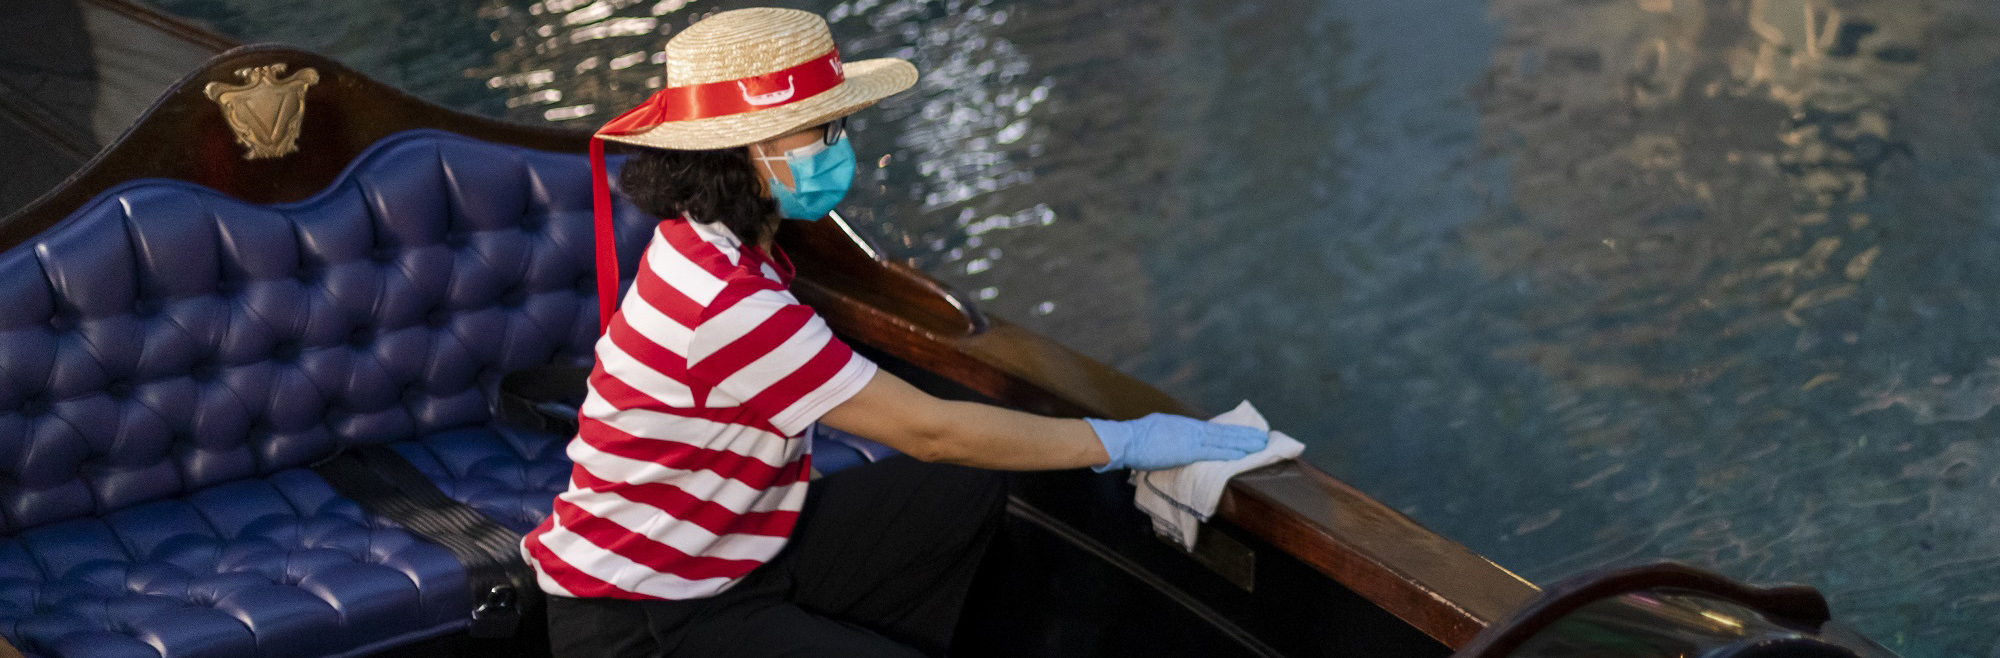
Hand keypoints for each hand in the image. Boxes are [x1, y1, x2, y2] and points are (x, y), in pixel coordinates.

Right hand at [1084, 414, 1269, 471]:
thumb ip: (1169, 437)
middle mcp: (1192, 429)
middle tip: (1263, 437)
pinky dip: (1231, 452)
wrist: (1127, 439)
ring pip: (1225, 440)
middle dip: (1244, 435)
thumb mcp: (1156, 432)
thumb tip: (1174, 442)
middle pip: (1224, 432)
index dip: (1230, 432)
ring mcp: (1192, 438)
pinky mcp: (1190, 450)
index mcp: (1184, 426)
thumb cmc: (1136, 439)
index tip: (1244, 434)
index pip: (1212, 430)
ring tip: (1261, 445)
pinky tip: (1244, 454)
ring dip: (1244, 443)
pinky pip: (1216, 452)